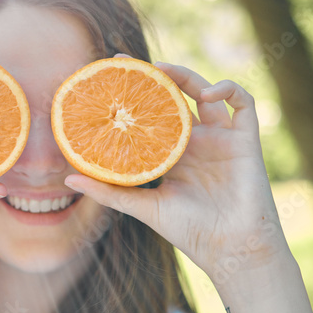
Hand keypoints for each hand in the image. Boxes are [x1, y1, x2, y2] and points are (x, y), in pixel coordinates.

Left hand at [63, 61, 288, 282]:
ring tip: (162, 70)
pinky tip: (207, 92)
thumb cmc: (190, 231)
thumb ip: (108, 191)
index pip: (152, 114)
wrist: (231, 249)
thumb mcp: (142, 207)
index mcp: (173, 154)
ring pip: (206, 92)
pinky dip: (228, 88)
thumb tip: (66, 179)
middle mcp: (197, 141)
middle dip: (155, 75)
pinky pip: (243, 101)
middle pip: (176, 96)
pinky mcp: (246, 139)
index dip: (134, 93)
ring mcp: (222, 138)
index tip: (109, 74)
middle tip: (127, 63)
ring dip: (186, 75)